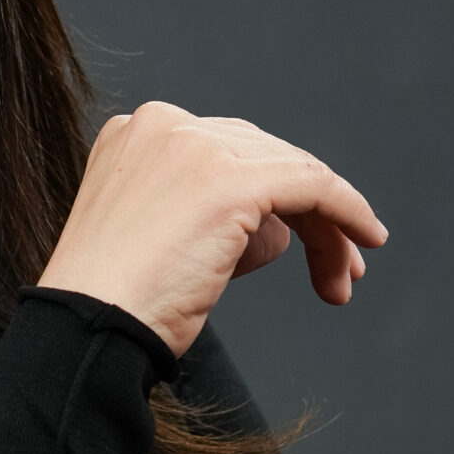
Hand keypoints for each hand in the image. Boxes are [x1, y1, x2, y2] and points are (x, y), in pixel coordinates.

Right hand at [39, 102, 387, 357]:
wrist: (89, 328)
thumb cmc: (114, 305)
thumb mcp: (158, 240)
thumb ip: (212, 216)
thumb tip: (280, 231)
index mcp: (135, 132)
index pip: (226, 151)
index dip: (273, 196)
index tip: (300, 240)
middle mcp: (163, 125)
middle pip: (264, 157)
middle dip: (306, 213)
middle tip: (339, 266)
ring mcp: (195, 147)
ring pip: (292, 172)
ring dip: (327, 228)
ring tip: (342, 279)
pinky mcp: (231, 181)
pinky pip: (313, 186)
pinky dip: (347, 212)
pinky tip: (365, 240)